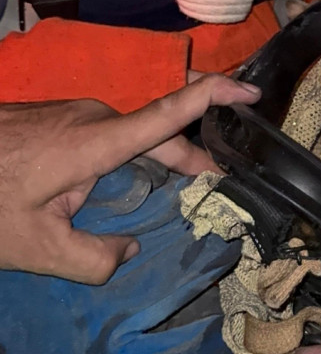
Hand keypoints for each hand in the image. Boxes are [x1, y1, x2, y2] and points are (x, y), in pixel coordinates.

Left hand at [0, 74, 259, 282]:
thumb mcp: (36, 249)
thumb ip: (93, 260)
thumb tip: (126, 252)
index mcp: (95, 142)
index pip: (166, 115)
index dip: (213, 98)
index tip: (251, 93)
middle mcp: (90, 118)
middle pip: (156, 132)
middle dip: (190, 157)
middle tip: (218, 182)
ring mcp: (72, 113)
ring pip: (128, 136)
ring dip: (149, 162)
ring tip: (165, 193)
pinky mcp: (56, 117)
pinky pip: (104, 135)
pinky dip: (123, 157)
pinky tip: (113, 186)